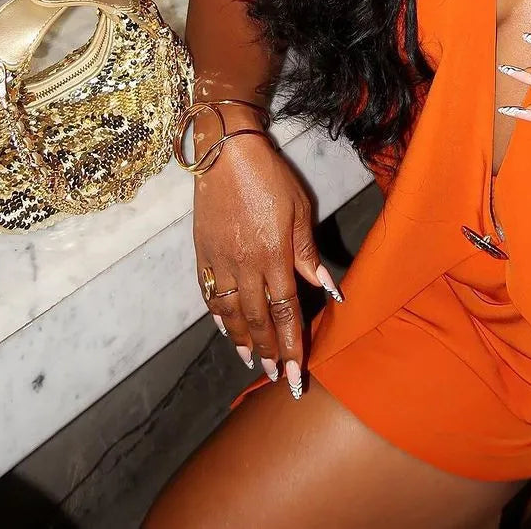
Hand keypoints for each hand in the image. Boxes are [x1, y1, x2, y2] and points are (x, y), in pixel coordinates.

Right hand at [191, 114, 343, 400]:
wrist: (226, 154)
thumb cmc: (271, 178)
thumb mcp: (301, 210)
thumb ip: (308, 254)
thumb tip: (328, 289)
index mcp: (273, 256)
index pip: (286, 313)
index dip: (292, 345)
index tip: (296, 374)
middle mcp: (245, 266)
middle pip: (258, 320)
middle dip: (269, 353)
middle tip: (276, 378)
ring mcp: (220, 262)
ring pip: (231, 313)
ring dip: (242, 341)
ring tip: (251, 362)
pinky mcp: (202, 253)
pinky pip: (209, 293)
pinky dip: (217, 315)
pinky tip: (224, 328)